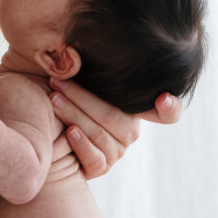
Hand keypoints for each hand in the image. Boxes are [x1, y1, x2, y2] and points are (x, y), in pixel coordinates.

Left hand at [47, 78, 182, 178]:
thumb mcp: (82, 83)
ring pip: (98, 133)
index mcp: (133, 110)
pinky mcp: (100, 168)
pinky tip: (69, 131)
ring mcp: (116, 152)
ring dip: (74, 114)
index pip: (167, 113)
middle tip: (58, 82)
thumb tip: (79, 49)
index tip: (162, 99)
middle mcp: (130, 132)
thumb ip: (92, 71)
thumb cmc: (66, 99)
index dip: (170, 108)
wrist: (46, 136)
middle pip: (112, 116)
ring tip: (54, 99)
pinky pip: (95, 158)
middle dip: (82, 97)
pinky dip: (81, 144)